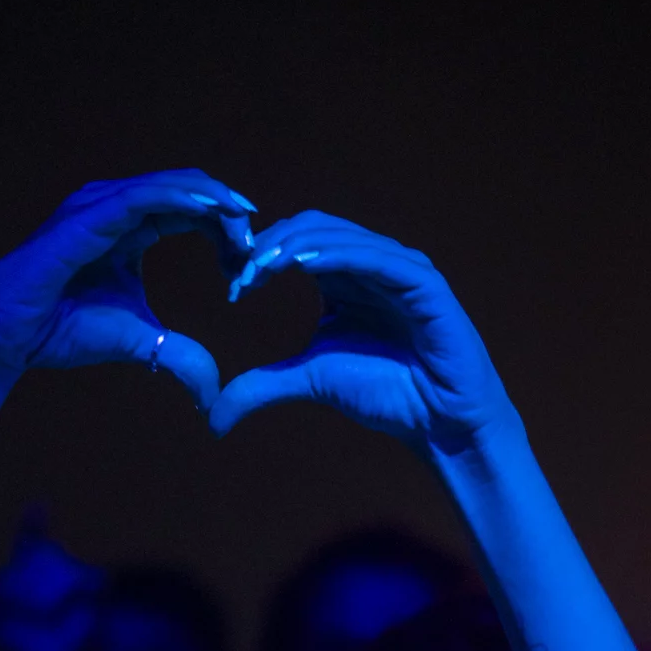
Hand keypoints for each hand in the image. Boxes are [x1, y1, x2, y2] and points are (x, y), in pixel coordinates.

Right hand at [0, 171, 255, 412]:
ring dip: (210, 198)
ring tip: (245, 215)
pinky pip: (142, 198)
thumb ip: (178, 356)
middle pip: (186, 191)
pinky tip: (211, 209)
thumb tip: (214, 392)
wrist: (7, 337)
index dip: (225, 228)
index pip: (189, 213)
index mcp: (129, 230)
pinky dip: (179, 198)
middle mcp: (114, 207)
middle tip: (260, 235)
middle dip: (226, 209)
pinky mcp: (86, 217)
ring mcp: (98, 206)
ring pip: (168, 186)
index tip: (255, 256)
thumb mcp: (137, 342)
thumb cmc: (60, 332)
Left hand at [210, 212, 518, 457]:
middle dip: (272, 246)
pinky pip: (378, 258)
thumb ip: (263, 385)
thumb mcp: (310, 380)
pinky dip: (342, 256)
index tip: (232, 286)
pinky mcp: (424, 282)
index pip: (296, 242)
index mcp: (345, 276)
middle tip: (239, 273)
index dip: (260, 255)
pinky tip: (306, 265)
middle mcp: (371, 263)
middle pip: (313, 229)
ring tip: (262, 266)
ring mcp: (400, 267)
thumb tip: (211, 416)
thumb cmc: (387, 395)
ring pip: (341, 237)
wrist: (438, 422)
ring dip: (298, 247)